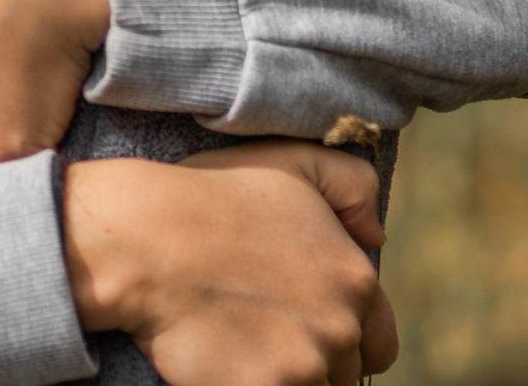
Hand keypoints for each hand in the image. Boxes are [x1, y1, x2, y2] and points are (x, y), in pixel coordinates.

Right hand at [66, 143, 398, 385]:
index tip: (307, 329)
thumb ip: (354, 186)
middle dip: (315, 360)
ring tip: (247, 349)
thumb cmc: (216, 197)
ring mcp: (303, 365)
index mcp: (357, 279)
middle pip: (343, 374)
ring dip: (288, 378)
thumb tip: (376, 237)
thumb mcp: (297, 162)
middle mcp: (340, 327)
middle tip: (268, 334)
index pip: (378, 343)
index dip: (346, 339)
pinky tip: (229, 365)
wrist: (148, 240)